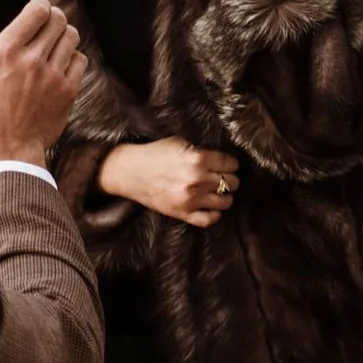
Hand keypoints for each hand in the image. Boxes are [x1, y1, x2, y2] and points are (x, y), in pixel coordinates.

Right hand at [0, 0, 82, 172]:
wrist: (8, 150)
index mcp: (5, 51)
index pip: (36, 9)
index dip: (39, 4)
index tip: (37, 7)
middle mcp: (31, 60)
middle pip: (57, 19)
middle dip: (53, 16)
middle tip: (46, 23)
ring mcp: (52, 75)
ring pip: (71, 36)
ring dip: (63, 35)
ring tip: (53, 44)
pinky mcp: (67, 90)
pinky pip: (80, 59)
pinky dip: (72, 57)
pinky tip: (59, 65)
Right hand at [96, 139, 241, 227]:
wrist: (130, 172)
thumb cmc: (154, 154)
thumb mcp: (180, 143)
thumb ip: (202, 152)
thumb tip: (220, 160)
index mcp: (197, 159)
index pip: (230, 163)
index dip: (230, 163)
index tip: (226, 164)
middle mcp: (197, 180)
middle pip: (232, 182)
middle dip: (229, 178)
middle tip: (221, 177)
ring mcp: (191, 199)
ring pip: (226, 202)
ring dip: (225, 196)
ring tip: (218, 192)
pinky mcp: (183, 213)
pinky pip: (210, 219)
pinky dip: (215, 214)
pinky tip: (212, 207)